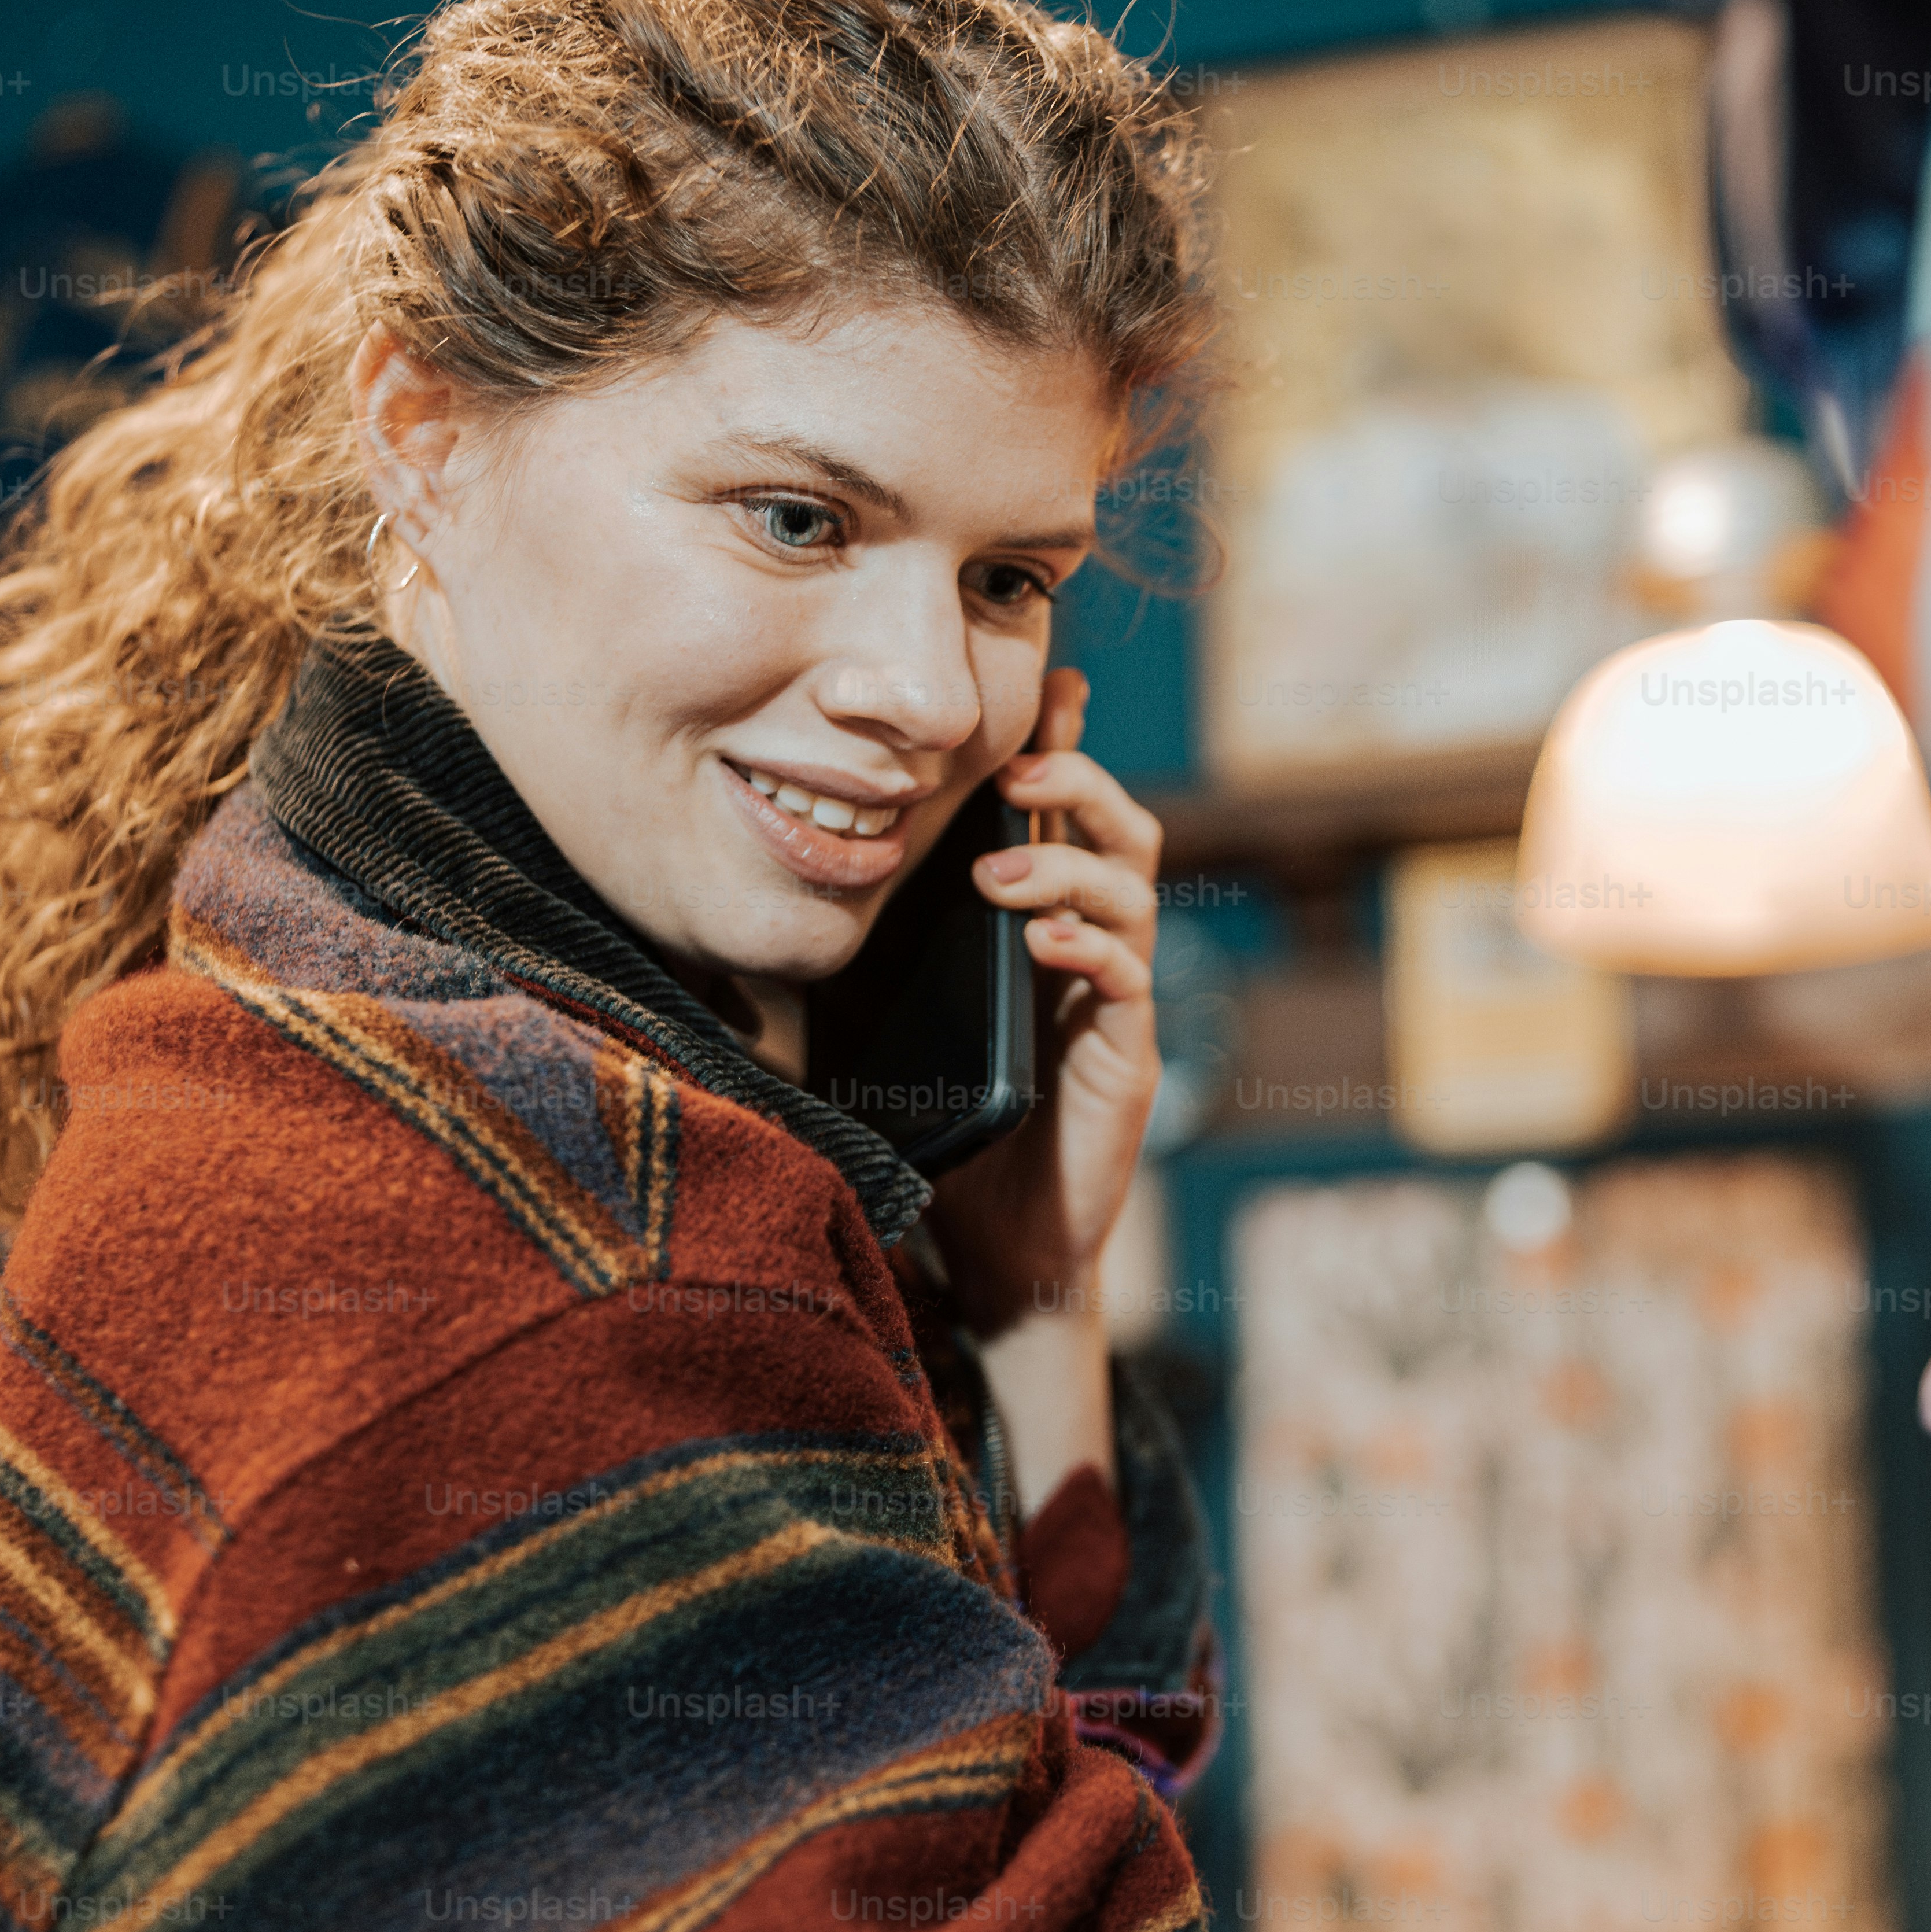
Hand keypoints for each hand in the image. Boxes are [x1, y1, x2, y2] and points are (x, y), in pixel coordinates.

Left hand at [924, 666, 1161, 1340]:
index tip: (1045, 688)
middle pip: (1120, 830)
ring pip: (1131, 891)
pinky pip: (1130, 978)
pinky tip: (1039, 938)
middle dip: (1077, 781)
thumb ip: (879, 948)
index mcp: (1037, 923)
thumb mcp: (895, 1015)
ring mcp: (1115, 999)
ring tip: (997, 874)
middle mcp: (1087, 947)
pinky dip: (1090, 944)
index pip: (1061, 815)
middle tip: (1015, 772)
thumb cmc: (947, 1126)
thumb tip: (799, 872)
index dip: (1062, 745)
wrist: (998, 1243)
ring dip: (1065, 864)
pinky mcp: (1126, 1055)